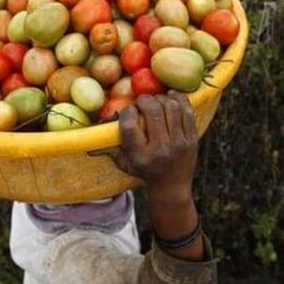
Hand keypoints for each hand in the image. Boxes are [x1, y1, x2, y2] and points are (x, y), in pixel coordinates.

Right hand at [113, 92, 205, 260]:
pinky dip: (178, 99)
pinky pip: (187, 111)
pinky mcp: (192, 138)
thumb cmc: (143, 171)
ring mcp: (179, 143)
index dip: (127, 112)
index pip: (130, 126)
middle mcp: (161, 149)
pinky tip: (171, 97)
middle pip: (153, 112)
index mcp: (141, 156)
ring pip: (171, 107)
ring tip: (155, 100)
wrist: (172, 186)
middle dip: (145, 100)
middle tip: (141, 100)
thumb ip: (109, 148)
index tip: (127, 110)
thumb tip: (91, 137)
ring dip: (161, 99)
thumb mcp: (124, 163)